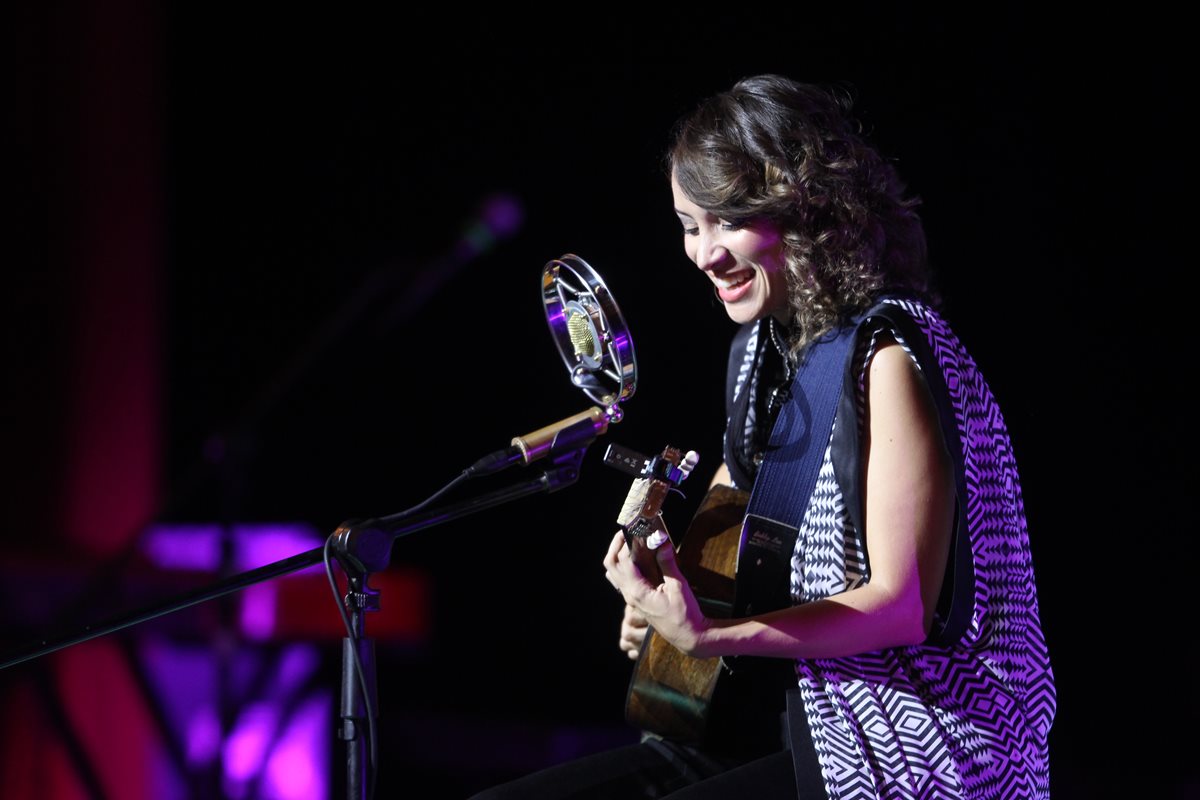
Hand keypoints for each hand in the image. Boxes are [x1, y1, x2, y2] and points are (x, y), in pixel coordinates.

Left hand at [603, 531, 710, 656]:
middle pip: (611, 565)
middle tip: (626, 531)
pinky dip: (624, 565)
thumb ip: (668, 564)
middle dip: (616, 545)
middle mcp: (629, 595)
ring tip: (629, 541)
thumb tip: (661, 542)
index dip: (629, 542)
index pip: (624, 560)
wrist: (687, 636)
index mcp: (637, 591)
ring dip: (618, 555)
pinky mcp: (637, 599)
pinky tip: (637, 558)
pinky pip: (622, 579)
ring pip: (614, 572)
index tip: (639, 529)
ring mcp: (631, 598)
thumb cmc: (685, 615)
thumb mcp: (678, 587)